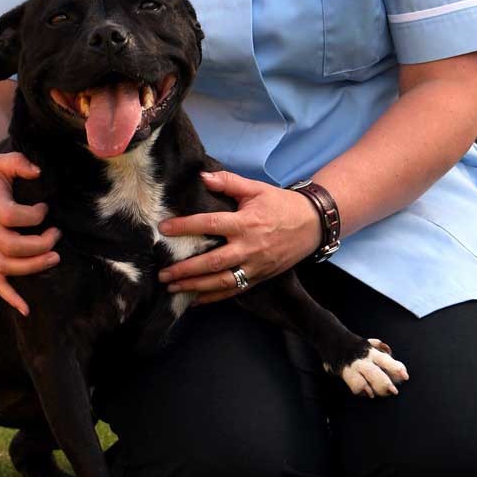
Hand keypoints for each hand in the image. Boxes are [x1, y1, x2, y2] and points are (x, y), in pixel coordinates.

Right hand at [0, 153, 59, 316]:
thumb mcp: (0, 162)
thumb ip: (19, 163)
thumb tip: (38, 171)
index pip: (11, 216)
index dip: (32, 215)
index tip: (45, 208)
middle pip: (11, 246)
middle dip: (38, 244)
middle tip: (57, 235)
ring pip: (5, 266)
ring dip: (31, 267)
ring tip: (54, 258)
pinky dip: (9, 297)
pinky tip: (27, 308)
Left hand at [157, 170, 321, 304]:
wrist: (312, 224)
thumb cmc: (281, 204)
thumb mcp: (256, 188)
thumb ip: (228, 182)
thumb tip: (202, 177)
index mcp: (245, 223)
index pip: (210, 224)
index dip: (185, 226)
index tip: (164, 229)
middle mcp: (249, 247)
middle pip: (213, 262)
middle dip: (186, 269)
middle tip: (163, 273)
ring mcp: (255, 266)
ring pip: (222, 281)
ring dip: (196, 287)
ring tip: (172, 288)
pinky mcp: (260, 277)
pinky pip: (235, 290)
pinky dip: (214, 297)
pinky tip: (195, 300)